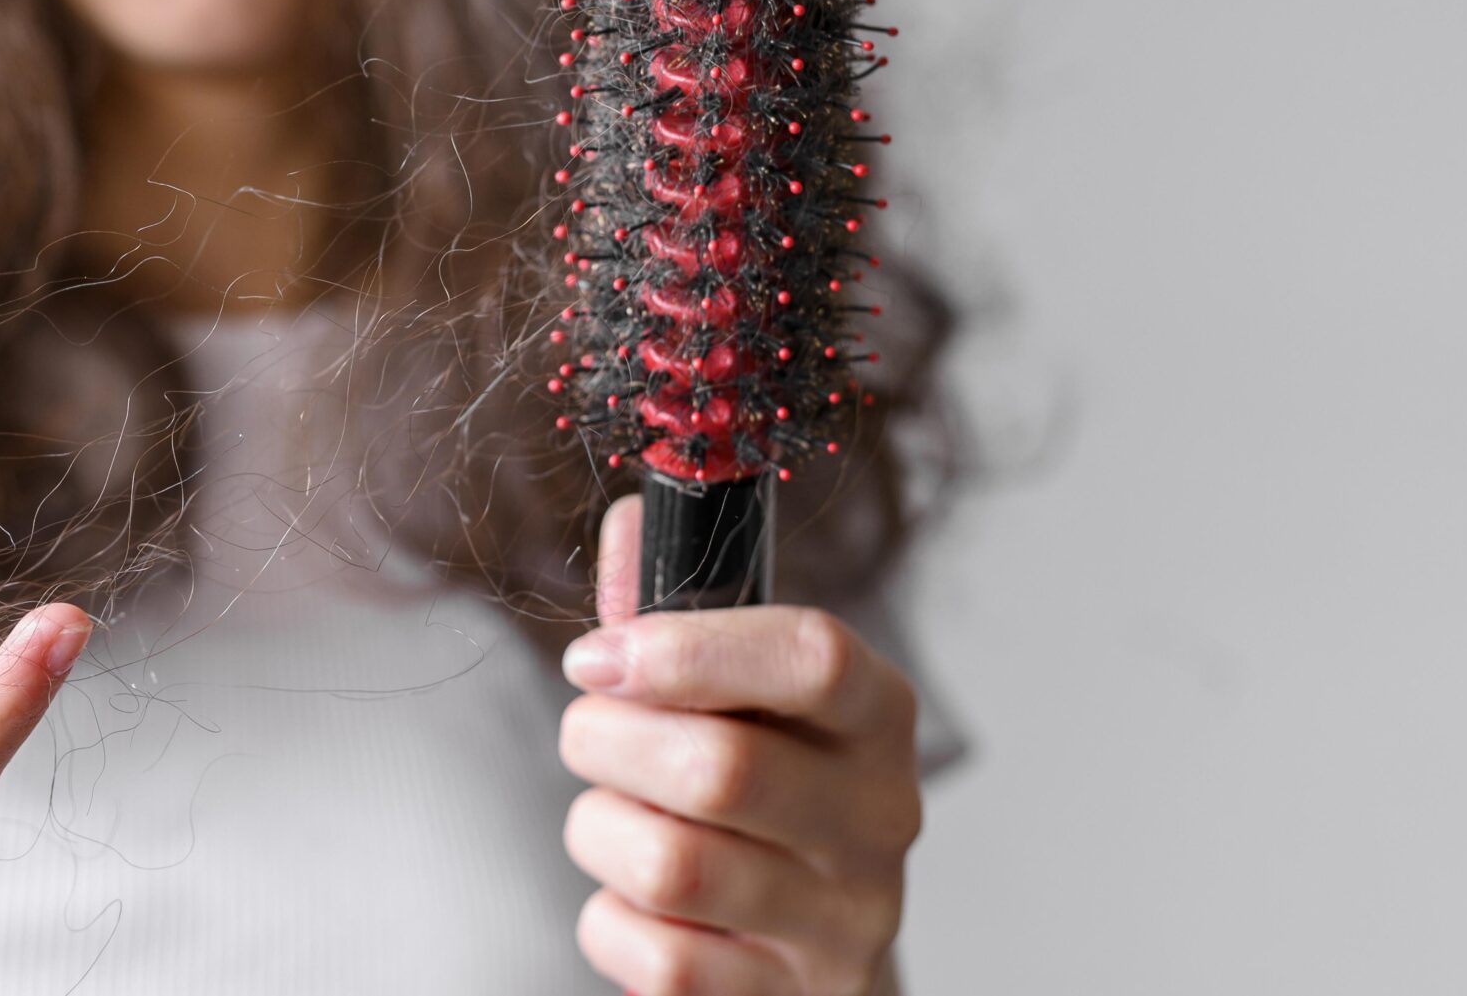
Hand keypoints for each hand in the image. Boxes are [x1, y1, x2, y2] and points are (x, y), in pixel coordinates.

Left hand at [556, 495, 920, 993]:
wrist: (809, 951)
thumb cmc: (759, 791)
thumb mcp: (733, 692)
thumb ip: (675, 607)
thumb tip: (632, 515)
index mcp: (875, 716)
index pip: (813, 658)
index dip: (689, 648)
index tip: (596, 655)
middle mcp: (880, 819)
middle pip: (720, 768)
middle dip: (607, 742)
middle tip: (587, 734)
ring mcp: (842, 923)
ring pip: (672, 865)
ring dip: (600, 832)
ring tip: (613, 818)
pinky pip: (655, 957)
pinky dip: (610, 921)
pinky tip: (638, 903)